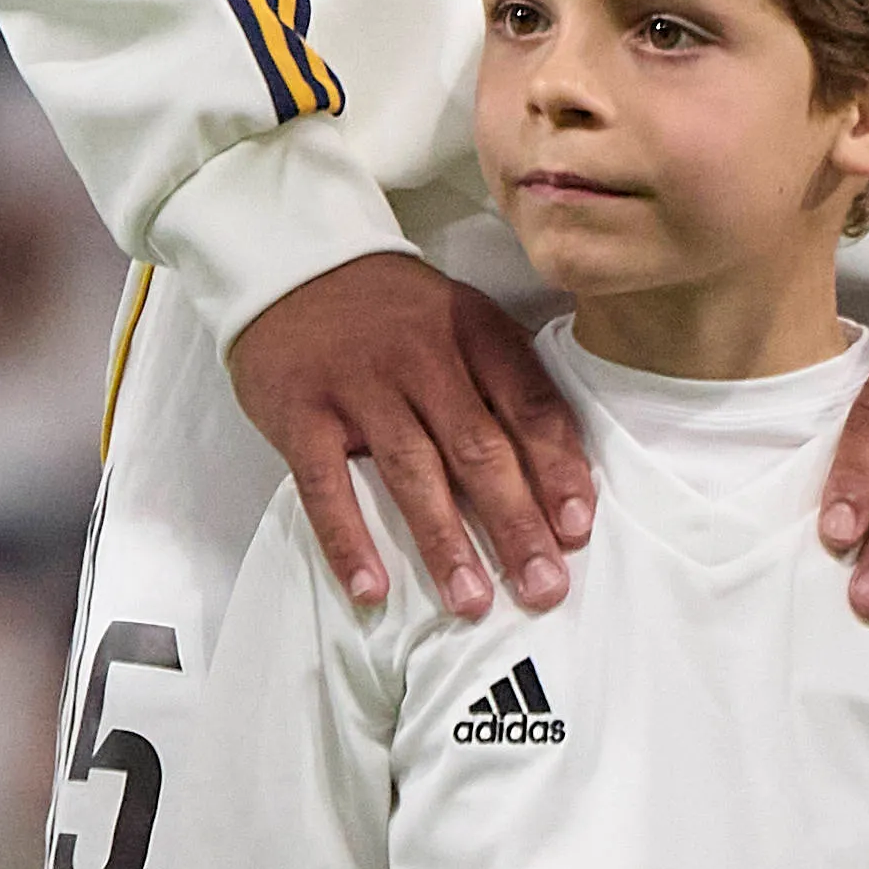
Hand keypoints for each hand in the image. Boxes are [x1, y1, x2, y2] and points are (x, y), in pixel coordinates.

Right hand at [226, 250, 595, 619]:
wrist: (292, 268)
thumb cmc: (393, 315)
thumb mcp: (461, 322)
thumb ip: (506, 385)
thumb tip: (559, 483)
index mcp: (473, 331)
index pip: (528, 404)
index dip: (557, 469)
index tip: (576, 530)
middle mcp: (419, 356)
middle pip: (477, 447)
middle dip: (515, 524)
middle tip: (542, 587)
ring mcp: (356, 384)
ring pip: (410, 470)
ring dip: (443, 541)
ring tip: (471, 600)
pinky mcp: (300, 412)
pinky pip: (325, 484)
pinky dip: (348, 538)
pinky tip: (372, 588)